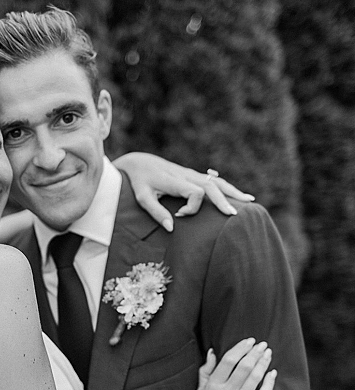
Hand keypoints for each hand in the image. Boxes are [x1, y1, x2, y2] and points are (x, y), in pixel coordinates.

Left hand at [113, 152, 253, 230]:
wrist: (140, 161)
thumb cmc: (140, 182)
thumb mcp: (142, 197)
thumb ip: (156, 212)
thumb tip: (171, 228)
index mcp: (175, 180)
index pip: (195, 192)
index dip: (191, 207)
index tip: (179, 215)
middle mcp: (187, 175)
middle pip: (212, 186)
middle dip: (224, 200)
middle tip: (234, 215)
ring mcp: (192, 174)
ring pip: (217, 181)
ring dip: (233, 191)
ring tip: (249, 200)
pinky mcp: (193, 175)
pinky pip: (214, 181)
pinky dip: (227, 188)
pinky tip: (238, 195)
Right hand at [194, 338, 276, 389]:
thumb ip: (206, 372)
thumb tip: (213, 352)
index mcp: (213, 387)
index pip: (229, 360)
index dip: (241, 348)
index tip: (250, 341)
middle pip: (245, 366)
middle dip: (255, 352)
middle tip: (262, 344)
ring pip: (255, 377)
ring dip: (263, 362)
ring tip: (268, 353)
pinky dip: (269, 381)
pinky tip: (272, 372)